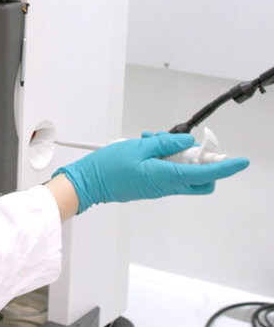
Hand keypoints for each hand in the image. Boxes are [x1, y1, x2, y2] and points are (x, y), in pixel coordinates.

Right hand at [54, 132, 249, 213]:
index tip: (239, 162)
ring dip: (179, 155)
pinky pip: (170, 173)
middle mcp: (167, 186)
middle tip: (190, 145)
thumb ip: (165, 142)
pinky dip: (167, 159)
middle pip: (201, 179)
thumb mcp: (137, 147)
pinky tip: (150, 146)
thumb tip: (186, 140)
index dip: (225, 167)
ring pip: (185, 173)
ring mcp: (159, 187)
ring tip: (155, 138)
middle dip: (203, 162)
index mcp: (166, 176)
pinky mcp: (152, 185)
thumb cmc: (107, 168)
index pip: (205, 173)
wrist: (88, 184)